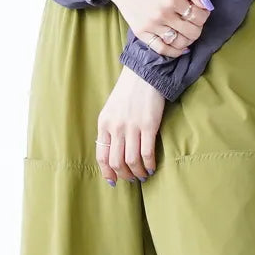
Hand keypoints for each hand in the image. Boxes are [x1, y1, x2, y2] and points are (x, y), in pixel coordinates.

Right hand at [92, 0, 212, 57]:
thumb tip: (207, 5)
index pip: (199, 16)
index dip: (204, 14)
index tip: (201, 10)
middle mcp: (162, 15)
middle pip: (192, 31)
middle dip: (198, 27)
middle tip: (195, 21)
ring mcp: (151, 26)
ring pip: (180, 42)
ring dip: (189, 39)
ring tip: (188, 31)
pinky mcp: (142, 33)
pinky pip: (162, 49)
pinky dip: (175, 51)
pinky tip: (181, 47)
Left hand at [96, 68, 164, 183]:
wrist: (144, 74)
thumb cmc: (128, 92)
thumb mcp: (111, 110)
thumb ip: (110, 129)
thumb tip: (113, 152)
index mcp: (104, 124)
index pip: (101, 156)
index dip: (107, 172)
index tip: (114, 181)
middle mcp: (116, 127)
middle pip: (116, 162)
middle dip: (124, 175)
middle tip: (132, 179)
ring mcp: (132, 127)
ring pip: (131, 161)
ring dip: (138, 173)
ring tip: (143, 175)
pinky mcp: (148, 125)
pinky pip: (147, 153)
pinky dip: (149, 164)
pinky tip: (152, 167)